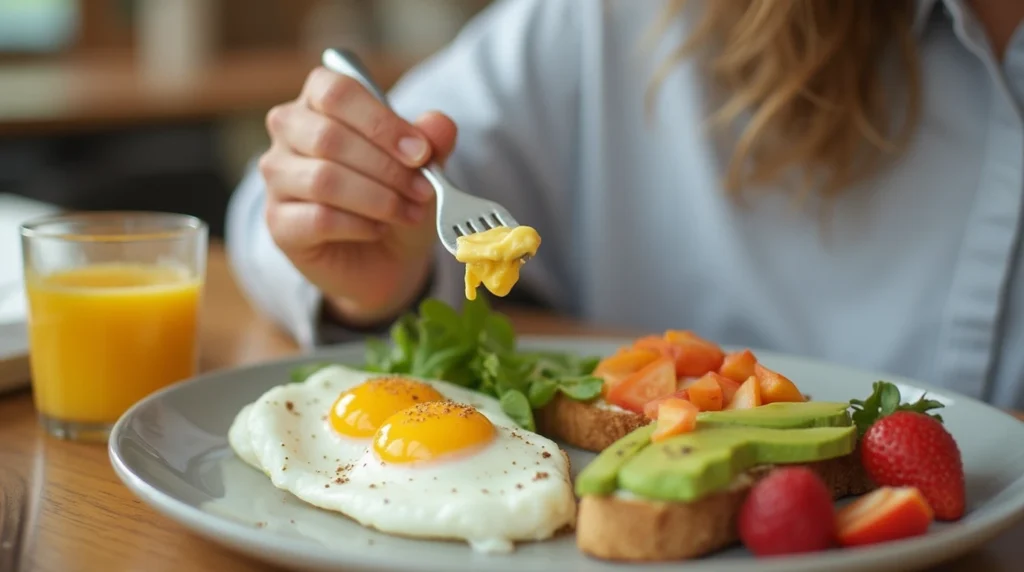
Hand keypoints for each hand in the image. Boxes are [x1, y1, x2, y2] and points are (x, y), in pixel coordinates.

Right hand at [259, 66, 456, 326]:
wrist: (382, 257)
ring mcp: (277, 176)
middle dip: (387, 167)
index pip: (336, 92)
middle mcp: (289, 130)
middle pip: (328, 137)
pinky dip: (359, 226)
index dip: (382, 122)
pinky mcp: (278, 222)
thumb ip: (432, 142)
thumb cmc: (394, 196)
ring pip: (323, 180)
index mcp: (319, 100)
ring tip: (408, 213)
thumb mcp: (422, 167)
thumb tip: (438, 124)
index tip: (421, 152)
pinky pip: (318, 218)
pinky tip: (378, 230)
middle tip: (424, 190)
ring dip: (377, 199)